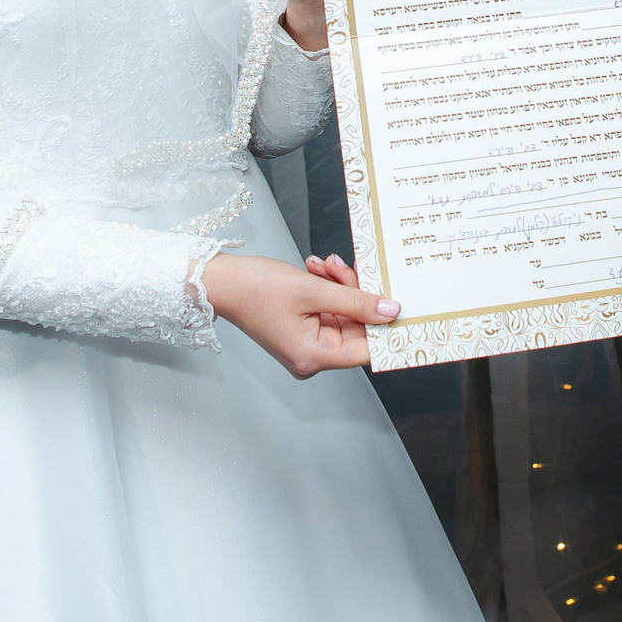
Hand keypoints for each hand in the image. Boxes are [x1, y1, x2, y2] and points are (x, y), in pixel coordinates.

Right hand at [204, 249, 398, 376]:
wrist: (221, 280)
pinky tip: (316, 269)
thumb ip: (355, 301)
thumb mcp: (312, 290)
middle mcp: (311, 356)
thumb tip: (390, 311)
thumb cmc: (255, 288)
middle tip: (345, 267)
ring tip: (324, 265)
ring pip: (343, 313)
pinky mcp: (301, 328)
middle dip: (353, 293)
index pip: (365, 349)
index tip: (400, 305)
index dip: (384, 327)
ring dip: (338, 285)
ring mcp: (306, 343)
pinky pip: (328, 309)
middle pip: (355, 327)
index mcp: (313, 357)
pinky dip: (327, 288)